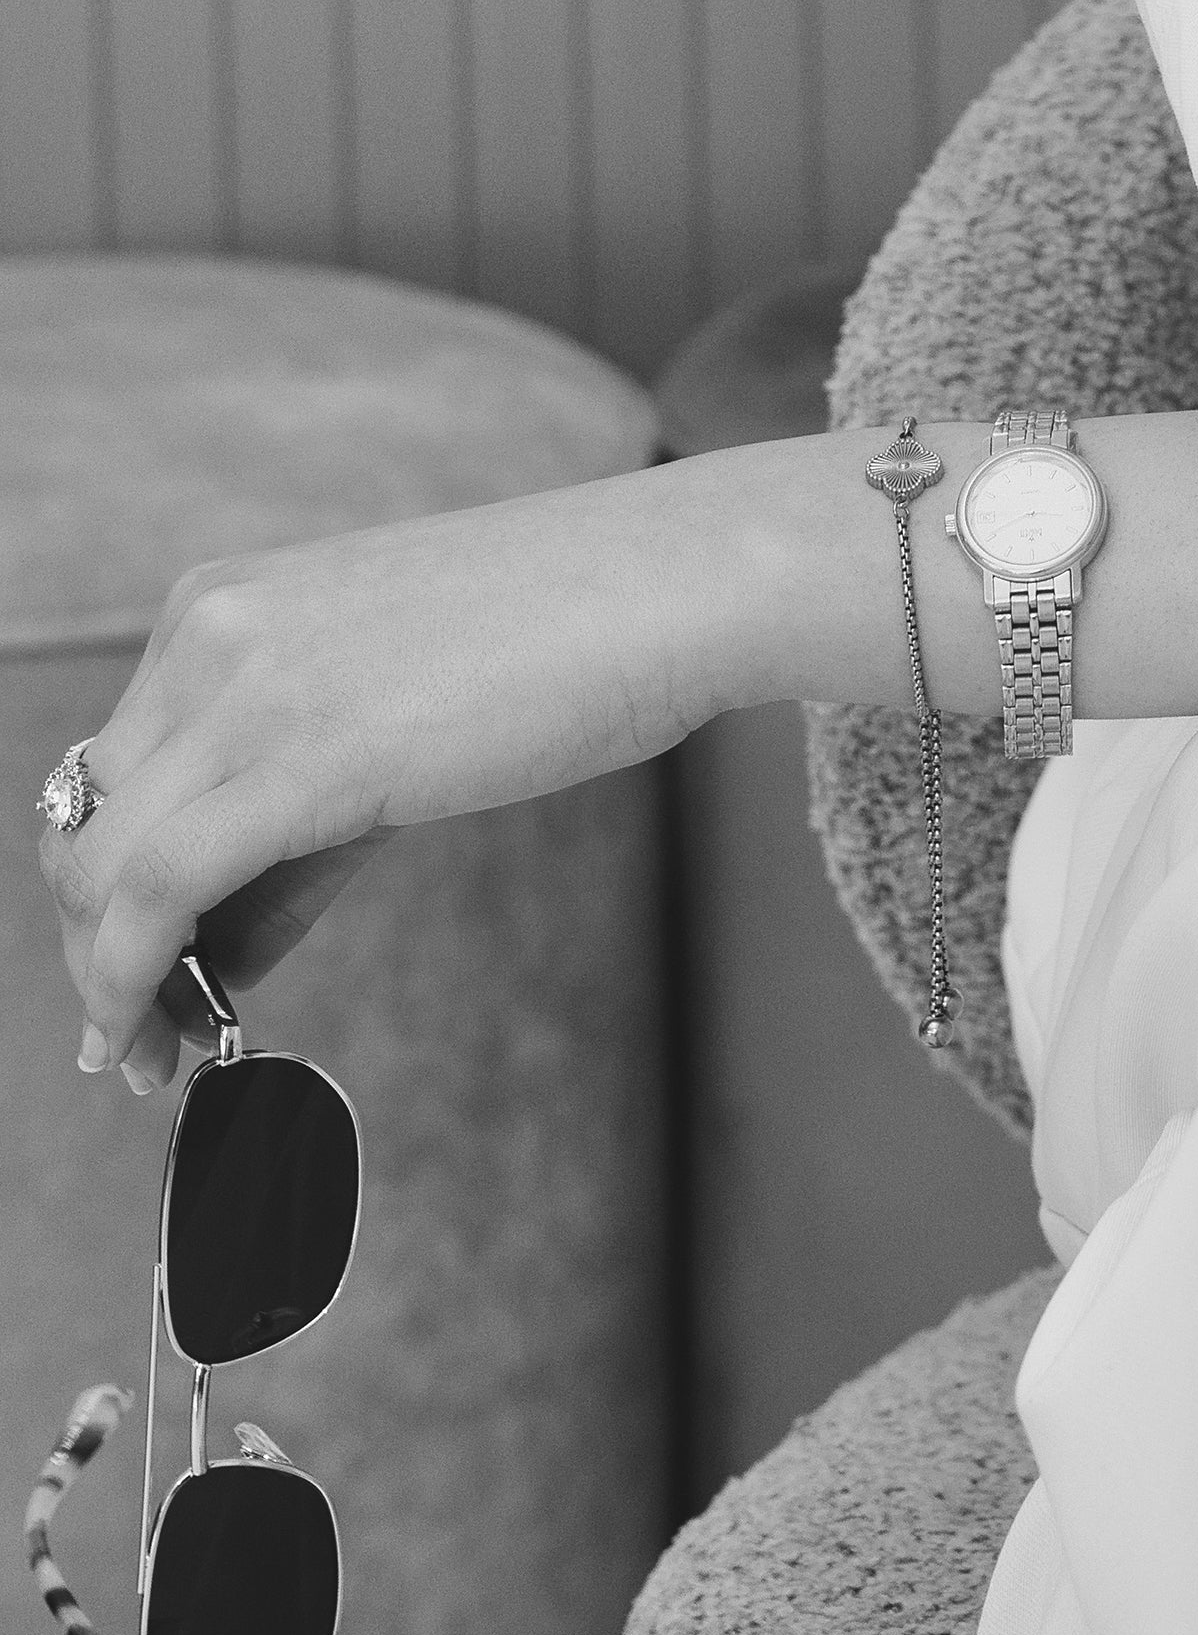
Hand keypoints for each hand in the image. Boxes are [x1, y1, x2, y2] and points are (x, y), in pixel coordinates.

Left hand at [35, 489, 713, 1090]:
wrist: (675, 582)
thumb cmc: (573, 635)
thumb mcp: (397, 706)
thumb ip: (301, 814)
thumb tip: (225, 936)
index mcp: (225, 603)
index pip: (113, 772)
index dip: (106, 886)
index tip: (139, 970)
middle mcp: (211, 631)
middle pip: (85, 821)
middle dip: (92, 943)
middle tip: (135, 1033)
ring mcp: (250, 685)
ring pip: (100, 863)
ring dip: (108, 978)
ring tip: (151, 1053)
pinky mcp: (306, 753)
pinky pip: (161, 885)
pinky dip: (129, 977)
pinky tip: (154, 1035)